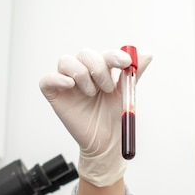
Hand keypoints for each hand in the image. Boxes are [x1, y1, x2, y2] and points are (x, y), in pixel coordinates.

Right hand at [40, 48, 151, 185]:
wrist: (106, 141)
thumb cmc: (113, 117)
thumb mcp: (126, 93)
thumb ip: (134, 73)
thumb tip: (147, 53)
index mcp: (100, 70)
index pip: (104, 54)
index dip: (114, 55)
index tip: (126, 63)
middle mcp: (83, 72)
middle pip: (85, 54)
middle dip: (99, 68)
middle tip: (107, 87)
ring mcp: (67, 82)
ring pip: (66, 61)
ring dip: (82, 74)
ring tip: (92, 94)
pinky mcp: (54, 94)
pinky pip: (47, 79)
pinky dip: (57, 78)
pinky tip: (70, 85)